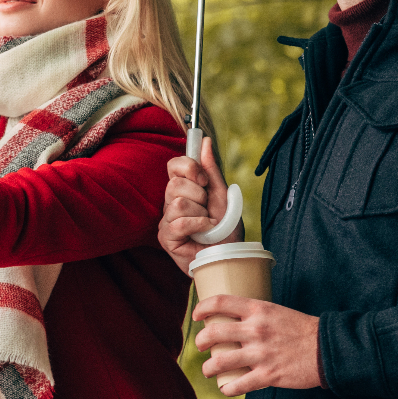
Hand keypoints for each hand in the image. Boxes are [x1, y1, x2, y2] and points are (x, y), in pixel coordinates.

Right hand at [161, 137, 239, 272]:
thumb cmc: (226, 230)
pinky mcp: (167, 238)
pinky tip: (204, 233)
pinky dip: (198, 225)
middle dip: (199, 196)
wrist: (230, 256)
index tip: (203, 179)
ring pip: (178, 203)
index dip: (188, 167)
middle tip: (208, 210)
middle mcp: (171, 203)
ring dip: (200, 214)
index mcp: (183, 190)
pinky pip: (179, 222)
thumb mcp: (222, 196)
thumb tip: (205, 141)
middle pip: (175, 184)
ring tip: (208, 226)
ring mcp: (166, 221)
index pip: (173, 166)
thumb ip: (211, 170)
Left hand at [193, 295, 323, 395]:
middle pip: (213, 333)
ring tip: (208, 370)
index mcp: (258, 309)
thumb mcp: (277, 312)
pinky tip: (226, 389)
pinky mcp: (268, 375)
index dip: (202, 307)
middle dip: (201, 341)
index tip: (196, 315)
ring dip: (208, 368)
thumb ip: (256, 314)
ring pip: (219, 362)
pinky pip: (238, 385)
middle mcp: (255, 329)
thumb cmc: (302, 330)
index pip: (220, 302)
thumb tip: (234, 319)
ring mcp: (260, 354)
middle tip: (201, 346)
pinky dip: (227, 389)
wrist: (328, 350)